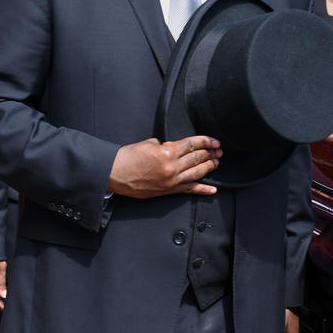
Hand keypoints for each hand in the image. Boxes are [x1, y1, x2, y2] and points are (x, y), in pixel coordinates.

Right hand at [107, 136, 221, 197]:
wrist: (113, 174)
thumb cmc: (128, 157)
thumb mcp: (149, 144)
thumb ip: (166, 145)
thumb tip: (176, 147)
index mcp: (167, 152)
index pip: (192, 144)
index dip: (206, 142)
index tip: (215, 142)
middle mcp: (171, 167)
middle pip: (197, 158)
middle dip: (210, 153)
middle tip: (219, 151)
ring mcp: (171, 181)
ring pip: (196, 173)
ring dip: (209, 167)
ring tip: (216, 162)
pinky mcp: (167, 191)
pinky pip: (189, 190)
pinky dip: (202, 189)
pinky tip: (212, 189)